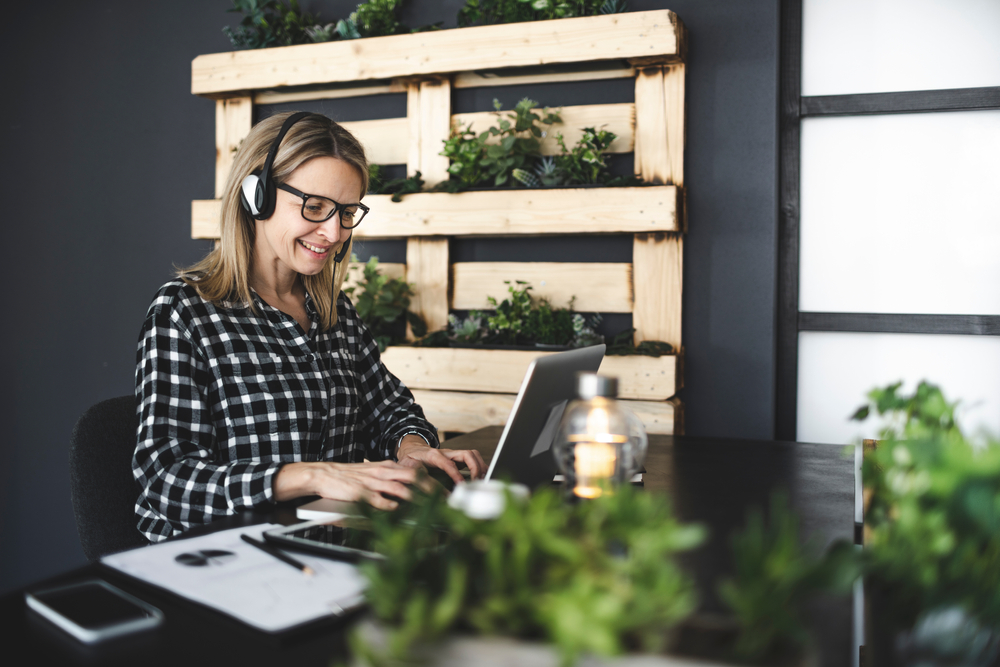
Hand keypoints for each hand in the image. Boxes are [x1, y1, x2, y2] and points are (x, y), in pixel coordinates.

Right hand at [273, 460, 436, 509]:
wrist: (323, 474)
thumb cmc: (349, 476)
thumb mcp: (373, 472)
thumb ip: (390, 478)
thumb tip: (408, 489)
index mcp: (387, 467)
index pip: (415, 471)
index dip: (432, 480)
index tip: (445, 490)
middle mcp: (383, 473)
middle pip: (413, 478)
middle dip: (432, 488)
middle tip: (445, 499)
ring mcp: (372, 483)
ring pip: (400, 488)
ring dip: (417, 498)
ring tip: (430, 507)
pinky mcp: (361, 494)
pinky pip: (379, 500)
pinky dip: (390, 506)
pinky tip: (400, 511)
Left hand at [396, 436, 486, 484]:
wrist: (412, 449)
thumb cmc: (410, 458)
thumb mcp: (407, 465)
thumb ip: (414, 472)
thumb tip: (423, 482)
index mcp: (434, 455)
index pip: (449, 463)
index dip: (456, 474)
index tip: (461, 485)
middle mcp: (447, 453)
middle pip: (467, 454)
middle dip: (475, 468)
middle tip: (476, 482)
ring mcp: (453, 455)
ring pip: (472, 455)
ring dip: (480, 467)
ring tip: (481, 480)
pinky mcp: (457, 459)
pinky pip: (472, 459)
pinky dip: (479, 467)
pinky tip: (481, 477)